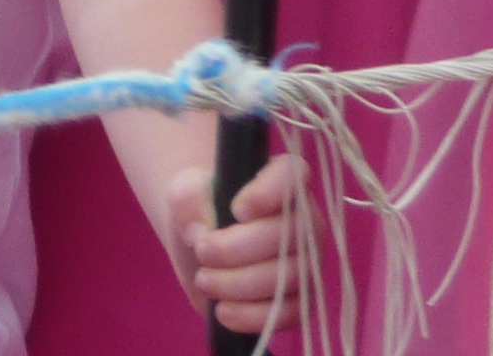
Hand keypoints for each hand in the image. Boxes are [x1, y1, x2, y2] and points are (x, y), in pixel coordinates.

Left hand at [167, 154, 303, 333]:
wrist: (203, 250)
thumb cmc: (202, 210)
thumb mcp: (185, 193)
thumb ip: (187, 200)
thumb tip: (201, 234)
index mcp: (282, 180)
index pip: (292, 175)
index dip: (268, 193)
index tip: (236, 209)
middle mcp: (304, 219)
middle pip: (287, 234)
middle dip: (237, 249)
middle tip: (202, 251)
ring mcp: (307, 262)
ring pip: (285, 278)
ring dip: (237, 284)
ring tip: (204, 280)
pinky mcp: (301, 300)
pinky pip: (288, 314)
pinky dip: (253, 316)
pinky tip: (222, 311)